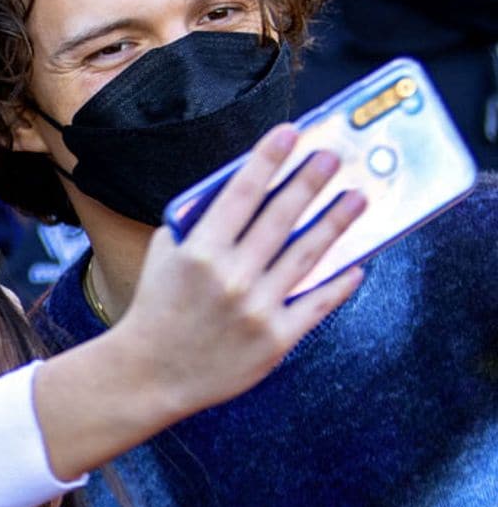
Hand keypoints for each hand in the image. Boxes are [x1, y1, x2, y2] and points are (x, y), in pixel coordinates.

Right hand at [32, 125, 366, 480]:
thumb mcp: (164, 257)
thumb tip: (242, 194)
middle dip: (309, 181)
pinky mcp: (275, 339)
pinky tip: (356, 264)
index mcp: (199, 251)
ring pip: (307, 255)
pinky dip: (339, 283)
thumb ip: (197, 225)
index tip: (291, 133)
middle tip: (333, 157)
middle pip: (281, 217)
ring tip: (357, 197)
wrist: (150, 373)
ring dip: (336, 222)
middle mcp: (231, 276)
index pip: (241, 193)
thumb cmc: (157, 309)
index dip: (267, 159)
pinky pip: (316, 304)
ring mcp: (257, 309)